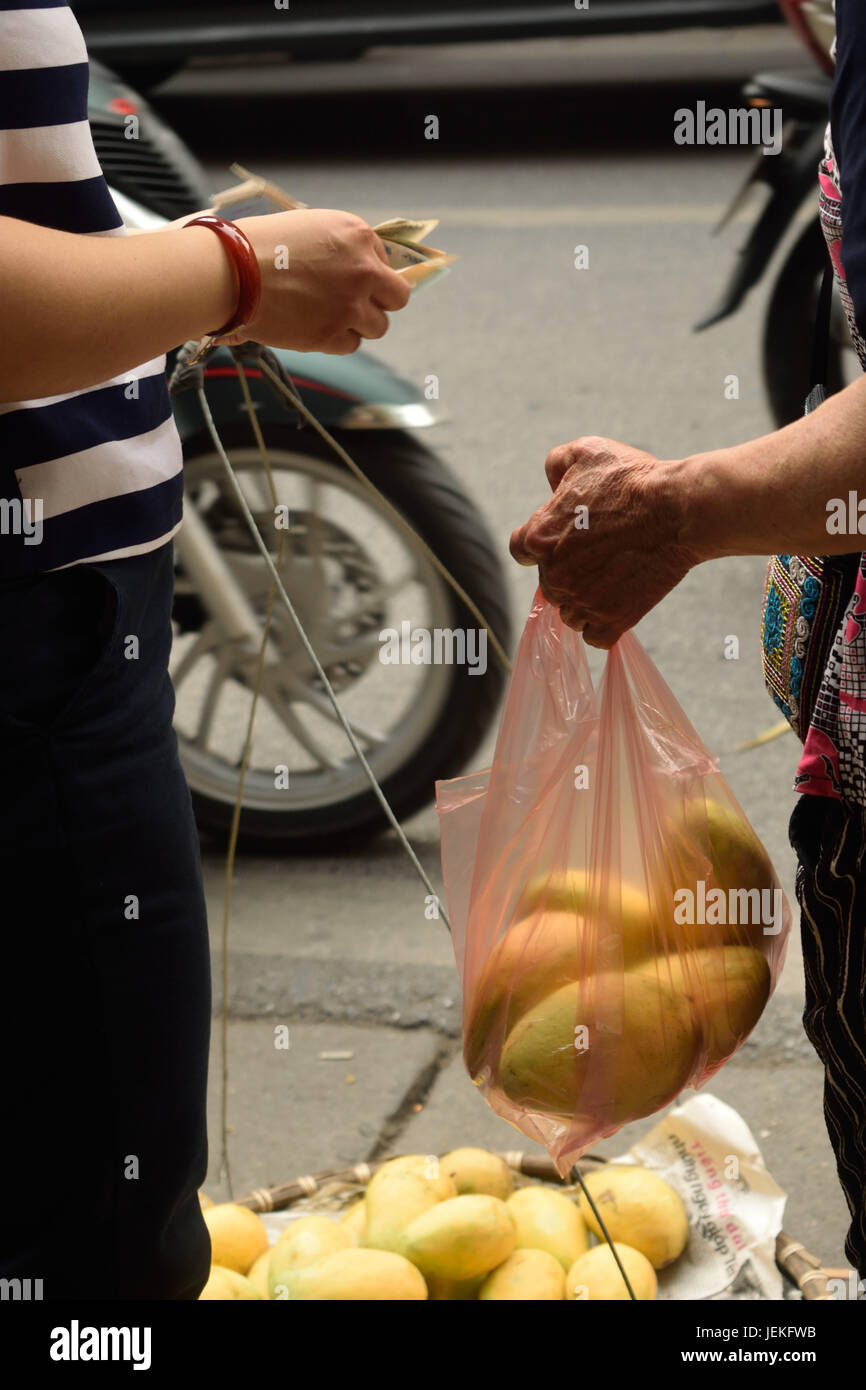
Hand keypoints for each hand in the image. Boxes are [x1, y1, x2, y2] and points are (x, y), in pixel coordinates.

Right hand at [217, 208, 410, 353]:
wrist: (231, 273)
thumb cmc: (259, 244)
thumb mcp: (309, 227)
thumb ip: (340, 247)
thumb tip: (358, 266)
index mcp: (358, 236)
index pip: (384, 259)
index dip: (367, 270)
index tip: (348, 276)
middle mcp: (363, 271)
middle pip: (397, 297)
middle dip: (379, 300)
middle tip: (356, 302)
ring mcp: (349, 307)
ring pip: (377, 326)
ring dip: (359, 323)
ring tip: (330, 315)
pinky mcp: (331, 335)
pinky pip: (351, 344)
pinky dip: (336, 339)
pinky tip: (315, 326)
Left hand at [509, 436, 698, 648]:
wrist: (676, 509)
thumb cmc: (631, 479)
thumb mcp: (586, 451)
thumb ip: (556, 465)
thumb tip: (551, 483)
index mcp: (539, 537)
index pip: (520, 550)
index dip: (541, 544)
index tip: (563, 539)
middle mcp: (554, 575)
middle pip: (549, 584)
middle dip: (568, 571)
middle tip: (601, 554)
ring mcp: (582, 601)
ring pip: (570, 613)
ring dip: (584, 600)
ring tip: (611, 579)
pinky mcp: (612, 620)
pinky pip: (595, 636)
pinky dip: (603, 625)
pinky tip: (617, 605)